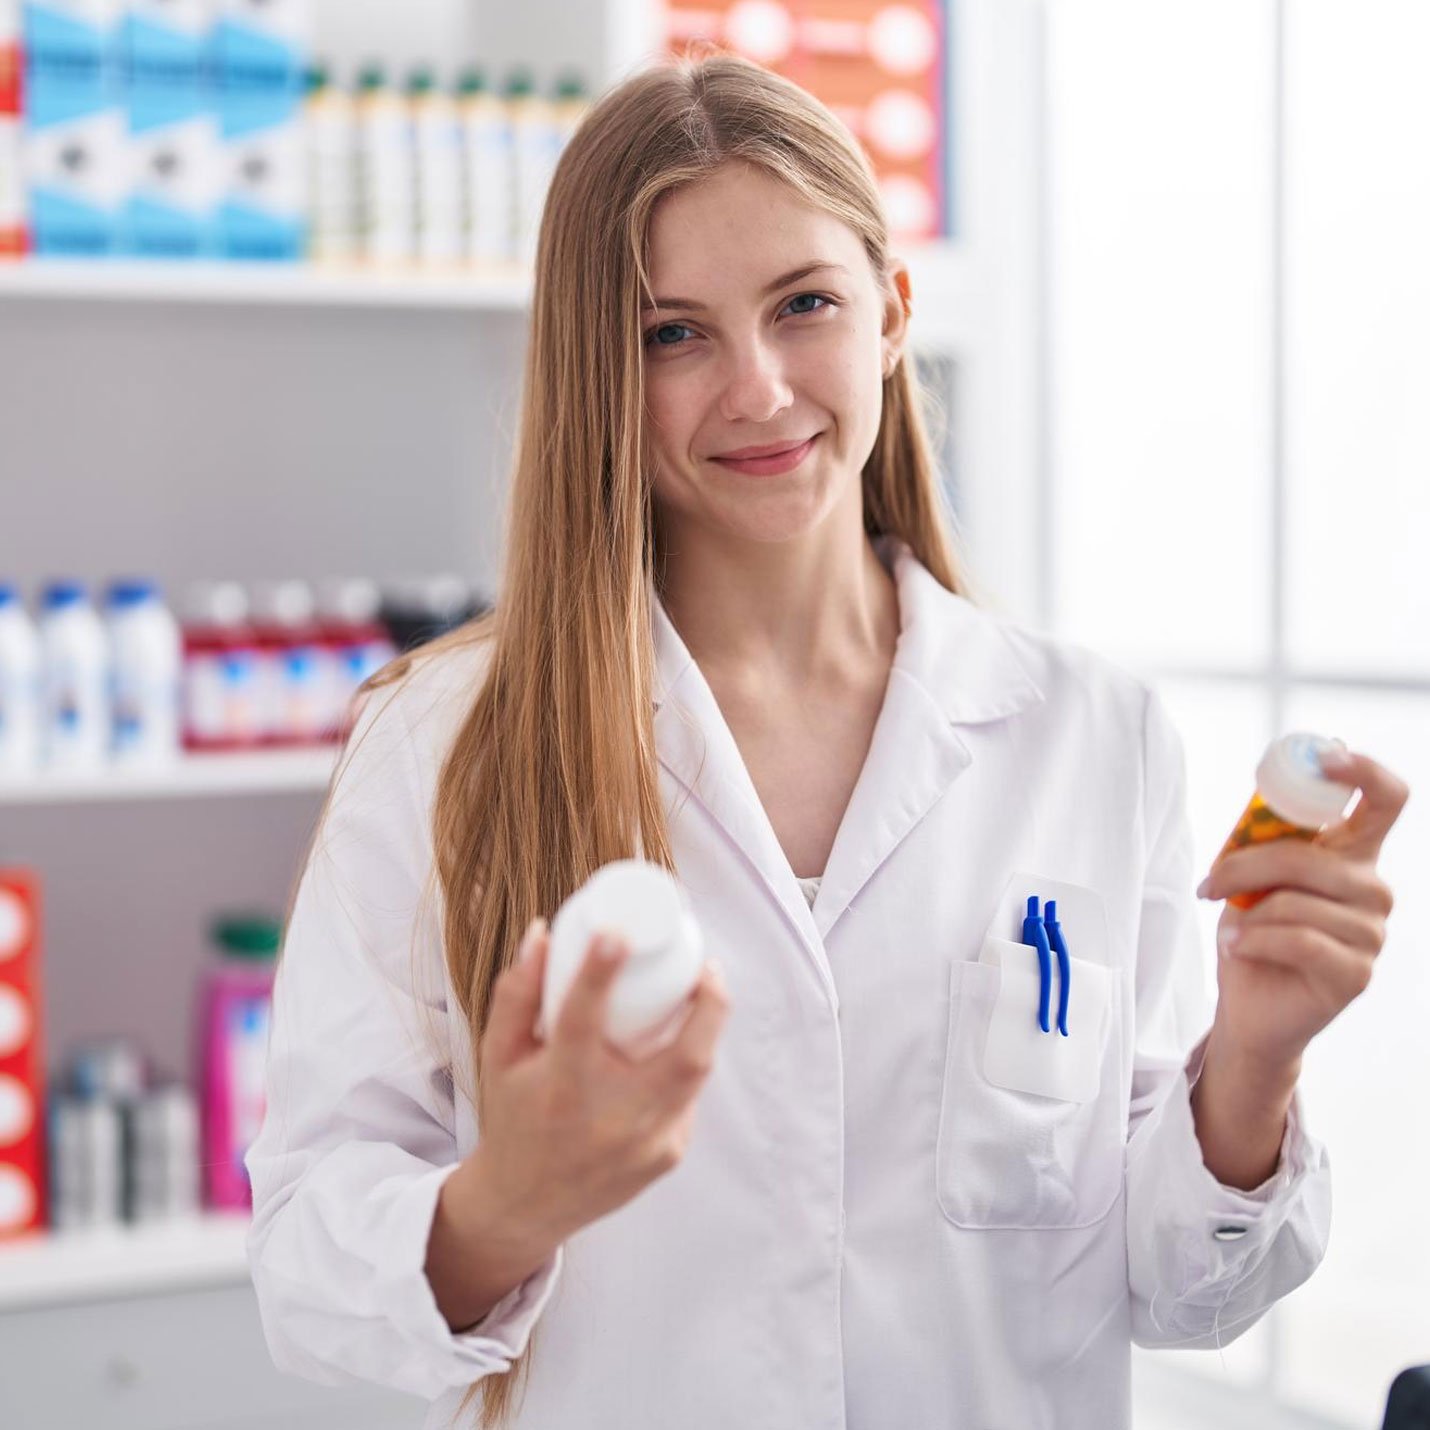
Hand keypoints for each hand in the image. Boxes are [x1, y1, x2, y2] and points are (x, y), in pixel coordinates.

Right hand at [464, 917, 730, 1246]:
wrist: (525, 1204)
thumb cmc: (513, 1117)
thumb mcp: (498, 1056)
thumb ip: (517, 994)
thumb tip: (545, 933)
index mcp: (560, 1088)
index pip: (581, 1021)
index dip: (599, 973)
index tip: (617, 934)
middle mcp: (609, 1120)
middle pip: (685, 1058)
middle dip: (709, 1005)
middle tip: (706, 966)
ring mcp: (646, 1144)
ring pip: (697, 1075)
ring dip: (706, 1029)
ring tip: (702, 993)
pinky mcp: (666, 1157)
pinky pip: (687, 1100)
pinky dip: (684, 1069)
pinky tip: (676, 1049)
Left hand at [1196, 747, 1409, 1070]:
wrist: (1249, 1007)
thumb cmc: (1252, 932)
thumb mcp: (1253, 877)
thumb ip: (1266, 841)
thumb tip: (1261, 809)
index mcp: (1352, 854)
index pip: (1386, 800)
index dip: (1363, 771)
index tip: (1325, 757)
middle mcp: (1373, 889)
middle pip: (1310, 857)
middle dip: (1245, 867)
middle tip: (1209, 885)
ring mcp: (1372, 933)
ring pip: (1296, 902)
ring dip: (1246, 915)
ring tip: (1232, 930)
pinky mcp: (1357, 973)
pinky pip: (1298, 940)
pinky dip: (1253, 941)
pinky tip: (1238, 949)